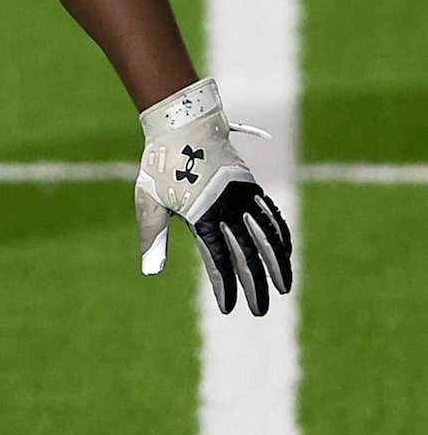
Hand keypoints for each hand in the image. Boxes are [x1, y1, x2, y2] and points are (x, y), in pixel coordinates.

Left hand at [133, 77, 293, 314]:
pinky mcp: (251, 186)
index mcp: (201, 214)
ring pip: (267, 236)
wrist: (183, 124)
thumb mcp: (148, 201)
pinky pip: (271, 215)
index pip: (218, 260)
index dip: (225, 286)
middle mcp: (227, 208)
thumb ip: (152, 237)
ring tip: (286, 287)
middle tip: (262, 310)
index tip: (229, 308)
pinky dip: (280, 236)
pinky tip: (285, 252)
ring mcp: (243, 196)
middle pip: (247, 254)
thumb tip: (151, 273)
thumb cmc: (159, 164)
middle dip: (256, 285)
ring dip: (279, 263)